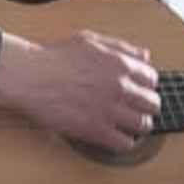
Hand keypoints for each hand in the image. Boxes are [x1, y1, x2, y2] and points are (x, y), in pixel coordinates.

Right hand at [0, 30, 159, 152]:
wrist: (30, 77)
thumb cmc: (55, 57)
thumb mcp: (90, 40)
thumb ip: (121, 47)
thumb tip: (144, 56)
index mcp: (119, 64)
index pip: (152, 79)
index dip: (146, 84)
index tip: (139, 88)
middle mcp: (119, 87)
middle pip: (153, 103)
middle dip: (146, 105)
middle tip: (137, 108)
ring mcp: (108, 110)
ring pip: (143, 125)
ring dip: (139, 125)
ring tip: (129, 124)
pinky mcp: (95, 130)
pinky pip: (124, 143)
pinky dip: (125, 142)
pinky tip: (117, 136)